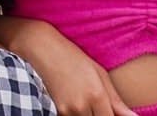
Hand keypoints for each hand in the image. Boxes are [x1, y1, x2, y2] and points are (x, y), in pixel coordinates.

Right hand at [15, 26, 134, 115]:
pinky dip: (74, 114)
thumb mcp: (98, 74)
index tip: (108, 111)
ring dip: (86, 115)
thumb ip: (116, 101)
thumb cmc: (72, 57)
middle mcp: (82, 106)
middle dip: (98, 114)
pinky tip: (71, 100)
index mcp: (97, 95)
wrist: (39, 47)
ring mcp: (66, 110)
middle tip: (94, 103)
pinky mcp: (54, 110)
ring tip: (81, 99)